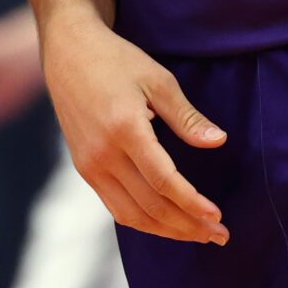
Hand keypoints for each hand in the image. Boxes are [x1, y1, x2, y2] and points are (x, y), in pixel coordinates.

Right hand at [42, 11, 228, 244]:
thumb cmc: (117, 60)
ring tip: (198, 234)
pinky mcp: (84, 168)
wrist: (68, 53)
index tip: (218, 217)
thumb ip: (187, 117)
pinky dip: (143, 220)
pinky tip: (166, 222)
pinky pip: (115, 206)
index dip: (193, 204)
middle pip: (150, 205)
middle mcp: (103, 154)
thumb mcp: (158, 79)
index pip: (164, 181)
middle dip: (188, 225)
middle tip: (220, 235)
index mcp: (125, 129)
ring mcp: (90, 164)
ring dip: (167, 230)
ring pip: (131, 214)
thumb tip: (218, 142)